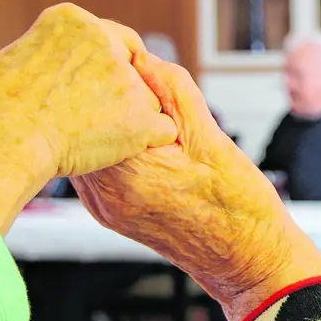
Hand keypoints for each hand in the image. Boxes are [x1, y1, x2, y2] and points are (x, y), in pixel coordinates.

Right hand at [0, 3, 178, 232]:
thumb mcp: (16, 63)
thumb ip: (53, 59)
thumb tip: (65, 77)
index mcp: (72, 20)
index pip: (115, 40)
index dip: (110, 70)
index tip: (96, 94)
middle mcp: (104, 40)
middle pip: (134, 70)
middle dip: (121, 95)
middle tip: (90, 122)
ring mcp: (125, 78)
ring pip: (147, 102)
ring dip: (130, 121)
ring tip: (87, 140)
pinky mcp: (139, 115)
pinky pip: (163, 129)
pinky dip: (147, 144)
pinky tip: (119, 153)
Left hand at [72, 54, 320, 320]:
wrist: (245, 261)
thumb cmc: (239, 208)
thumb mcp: (212, 140)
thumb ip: (174, 95)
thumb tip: (144, 59)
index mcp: (130, 173)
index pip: (89, 110)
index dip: (100, 78)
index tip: (117, 58)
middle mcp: (108, 194)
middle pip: (76, 128)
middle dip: (93, 95)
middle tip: (113, 67)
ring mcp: (105, 207)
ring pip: (80, 146)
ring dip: (97, 119)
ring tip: (120, 97)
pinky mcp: (111, 212)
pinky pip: (94, 165)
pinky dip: (104, 142)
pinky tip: (126, 130)